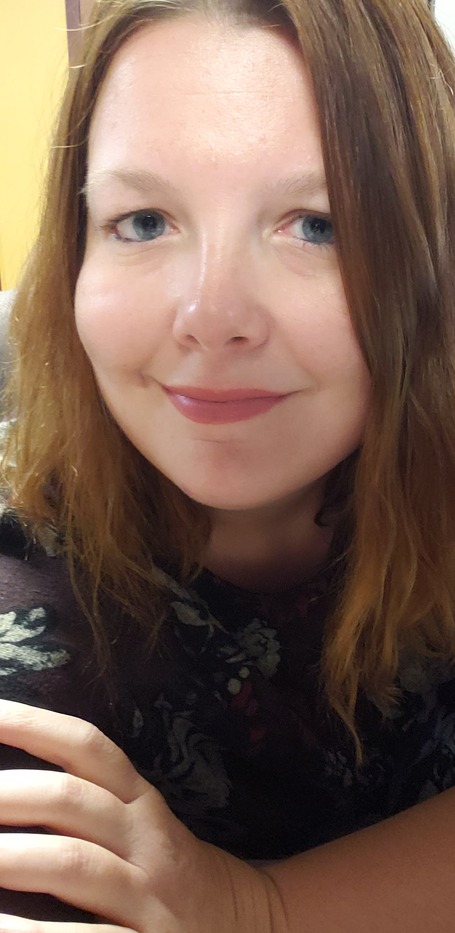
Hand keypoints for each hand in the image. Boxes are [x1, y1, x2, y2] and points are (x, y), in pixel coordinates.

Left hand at [0, 701, 280, 932]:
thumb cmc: (170, 877)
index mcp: (140, 803)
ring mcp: (147, 897)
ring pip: (74, 863)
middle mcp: (146, 841)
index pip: (87, 747)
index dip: (34, 725)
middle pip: (71, 799)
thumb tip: (11, 786)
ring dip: (12, 857)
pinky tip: (1, 928)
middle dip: (8, 793)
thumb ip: (90, 805)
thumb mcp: (140, 829)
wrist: (252, 928)